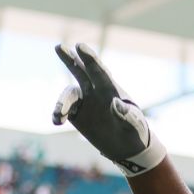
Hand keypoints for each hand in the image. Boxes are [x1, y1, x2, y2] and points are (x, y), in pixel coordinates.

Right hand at [52, 42, 166, 175]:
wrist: (127, 147)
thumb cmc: (136, 132)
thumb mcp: (135, 125)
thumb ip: (127, 114)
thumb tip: (115, 103)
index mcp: (111, 89)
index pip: (100, 71)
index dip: (90, 59)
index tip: (80, 46)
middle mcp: (96, 91)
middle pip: (81, 71)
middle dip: (70, 59)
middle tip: (60, 47)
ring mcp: (85, 101)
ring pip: (69, 94)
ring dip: (62, 102)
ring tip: (60, 116)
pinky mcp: (76, 114)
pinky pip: (64, 110)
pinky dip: (59, 113)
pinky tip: (57, 121)